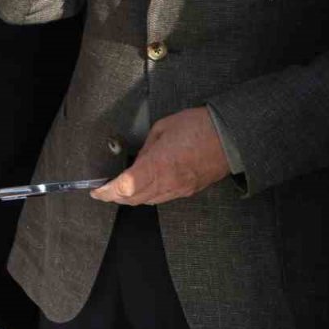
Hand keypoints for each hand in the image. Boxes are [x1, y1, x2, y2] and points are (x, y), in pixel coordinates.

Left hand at [91, 107, 229, 205]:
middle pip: (134, 199)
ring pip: (148, 201)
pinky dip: (147, 195)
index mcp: (158, 165)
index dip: (108, 192)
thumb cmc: (198, 127)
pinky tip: (142, 186)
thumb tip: (137, 163)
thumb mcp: (162, 129)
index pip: (126, 187)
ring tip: (119, 189)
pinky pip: (162, 198)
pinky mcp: (189, 191)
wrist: (231, 137)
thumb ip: (146, 150)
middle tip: (104, 191)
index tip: (96, 191)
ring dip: (131, 198)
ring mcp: (180, 189)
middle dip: (115, 197)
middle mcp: (168, 182)